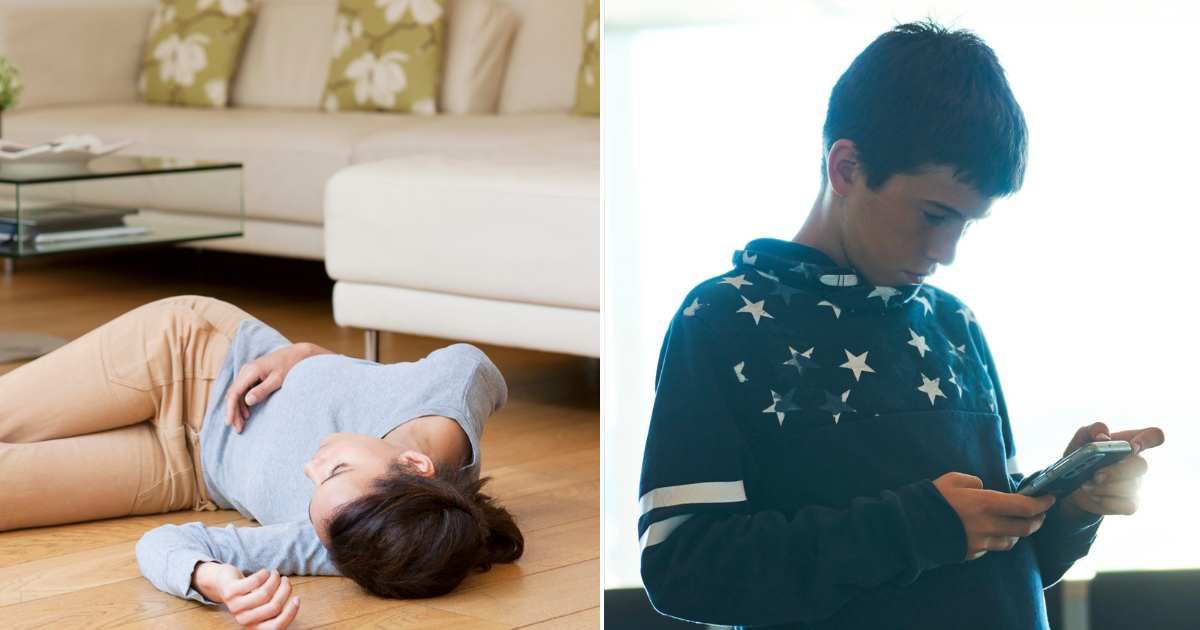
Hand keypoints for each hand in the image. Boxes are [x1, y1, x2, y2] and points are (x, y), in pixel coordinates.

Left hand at [193, 563, 300, 627]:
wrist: (221, 584)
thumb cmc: (247, 594)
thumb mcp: (260, 605)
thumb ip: (274, 607)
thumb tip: (295, 602)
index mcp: (254, 626)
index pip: (277, 626)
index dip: (291, 613)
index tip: (297, 598)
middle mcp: (244, 620)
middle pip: (273, 607)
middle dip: (284, 590)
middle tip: (285, 580)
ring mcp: (236, 607)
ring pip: (265, 594)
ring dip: (274, 580)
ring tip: (275, 574)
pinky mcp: (230, 592)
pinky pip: (255, 581)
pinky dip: (264, 574)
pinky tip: (265, 572)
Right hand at [224, 343, 327, 431]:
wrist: (296, 354)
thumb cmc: (289, 366)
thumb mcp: (278, 379)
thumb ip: (263, 390)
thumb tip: (248, 401)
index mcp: (250, 371)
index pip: (234, 393)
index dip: (230, 409)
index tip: (230, 422)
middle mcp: (245, 371)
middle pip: (233, 394)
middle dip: (233, 412)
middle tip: (238, 428)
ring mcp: (248, 372)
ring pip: (237, 393)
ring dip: (237, 409)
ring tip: (242, 424)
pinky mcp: (252, 375)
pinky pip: (242, 391)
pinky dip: (242, 403)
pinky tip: (247, 413)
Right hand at [933, 472, 1055, 560]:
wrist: (909, 528)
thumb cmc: (929, 499)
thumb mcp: (951, 479)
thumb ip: (972, 482)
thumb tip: (983, 487)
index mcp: (985, 503)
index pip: (1025, 506)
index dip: (1041, 503)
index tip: (1049, 499)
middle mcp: (988, 525)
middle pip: (1024, 528)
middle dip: (1037, 521)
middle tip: (1039, 514)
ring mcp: (980, 542)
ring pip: (1011, 541)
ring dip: (1018, 533)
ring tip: (1016, 524)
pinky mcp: (971, 554)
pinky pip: (991, 548)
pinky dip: (996, 540)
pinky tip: (990, 533)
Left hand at [1061, 422, 1165, 518]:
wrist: (1073, 484)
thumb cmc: (1082, 457)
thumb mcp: (1080, 440)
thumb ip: (1091, 430)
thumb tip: (1103, 434)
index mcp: (1129, 443)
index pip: (1154, 435)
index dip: (1149, 439)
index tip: (1133, 446)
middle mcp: (1136, 463)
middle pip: (1142, 465)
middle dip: (1117, 471)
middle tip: (1096, 475)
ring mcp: (1136, 484)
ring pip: (1130, 487)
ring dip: (1104, 488)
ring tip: (1086, 485)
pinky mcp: (1131, 503)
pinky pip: (1126, 505)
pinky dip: (1106, 502)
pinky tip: (1094, 496)